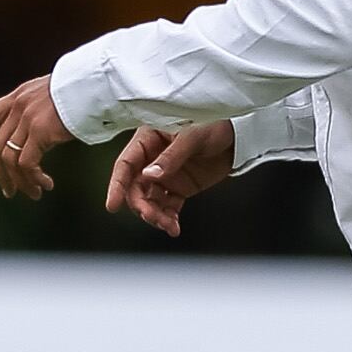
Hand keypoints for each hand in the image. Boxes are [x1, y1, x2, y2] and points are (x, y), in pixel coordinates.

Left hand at [0, 77, 73, 199]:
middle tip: (10, 192)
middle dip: (2, 173)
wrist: (96, 82)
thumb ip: (41, 111)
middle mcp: (18, 107)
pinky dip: (34, 178)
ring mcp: (26, 119)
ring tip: (35, 193)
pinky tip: (46, 184)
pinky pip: (28, 163)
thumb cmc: (84, 91)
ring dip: (21, 181)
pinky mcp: (39, 131)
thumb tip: (42, 132)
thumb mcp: (54, 97)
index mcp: (19, 97)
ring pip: (11, 159)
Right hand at [109, 120, 233, 236]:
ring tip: (169, 226)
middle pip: (135, 188)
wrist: (239, 134)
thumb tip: (150, 176)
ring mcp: (165, 175)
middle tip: (153, 217)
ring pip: (150, 201)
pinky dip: (169, 218)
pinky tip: (174, 227)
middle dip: (141, 206)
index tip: (112, 205)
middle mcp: (152, 159)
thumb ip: (171, 157)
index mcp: (148, 139)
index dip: (117, 185)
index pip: (125, 164)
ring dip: (155, 216)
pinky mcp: (179, 187)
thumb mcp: (192, 136)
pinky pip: (168, 206)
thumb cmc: (213, 124)